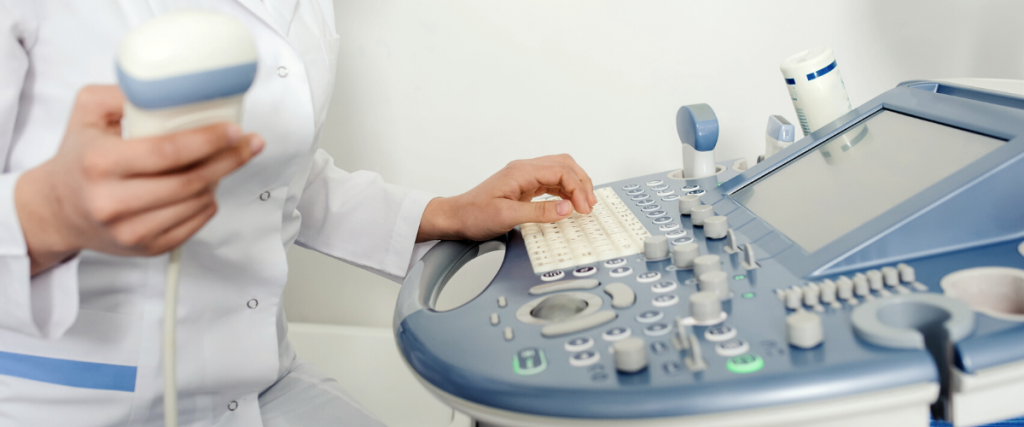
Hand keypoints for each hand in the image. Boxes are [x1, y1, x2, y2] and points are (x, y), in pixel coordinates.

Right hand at [15, 85, 263, 274]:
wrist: (57, 209)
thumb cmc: (79, 157)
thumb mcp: (88, 112)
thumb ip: (127, 93)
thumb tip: (173, 87)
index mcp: (100, 163)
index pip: (168, 152)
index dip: (208, 140)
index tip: (233, 129)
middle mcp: (113, 202)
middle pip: (190, 180)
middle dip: (227, 159)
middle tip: (247, 143)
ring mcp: (131, 230)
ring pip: (197, 203)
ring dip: (218, 180)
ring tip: (222, 161)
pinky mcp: (146, 248)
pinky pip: (194, 224)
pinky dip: (208, 203)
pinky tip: (205, 187)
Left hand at [417, 154, 596, 241]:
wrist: (455, 217)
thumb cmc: (474, 215)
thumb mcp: (507, 216)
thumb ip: (540, 212)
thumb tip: (567, 209)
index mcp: (522, 171)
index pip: (561, 171)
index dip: (578, 189)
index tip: (584, 208)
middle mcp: (525, 169)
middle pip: (565, 165)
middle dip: (582, 183)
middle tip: (590, 205)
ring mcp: (525, 176)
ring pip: (560, 171)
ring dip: (575, 185)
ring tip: (585, 204)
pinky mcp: (524, 185)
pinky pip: (551, 182)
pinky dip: (565, 190)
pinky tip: (570, 203)